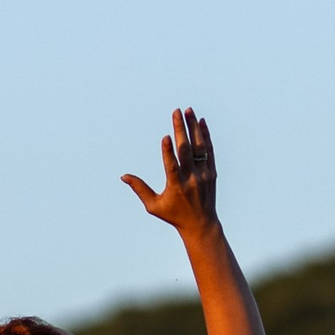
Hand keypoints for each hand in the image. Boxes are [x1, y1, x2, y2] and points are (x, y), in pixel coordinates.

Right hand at [122, 107, 219, 237]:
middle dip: (181, 129)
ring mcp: (203, 174)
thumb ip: (140, 189)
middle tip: (176, 112)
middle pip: (186, 151)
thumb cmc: (174, 215)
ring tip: (188, 111)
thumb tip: (123, 176)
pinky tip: (201, 122)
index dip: (168, 151)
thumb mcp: (154, 206)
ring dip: (194, 128)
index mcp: (176, 186)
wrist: (201, 224)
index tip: (165, 136)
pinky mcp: (211, 172)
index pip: (172, 166)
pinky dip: (205, 136)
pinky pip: (209, 151)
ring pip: (199, 147)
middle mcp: (191, 179)